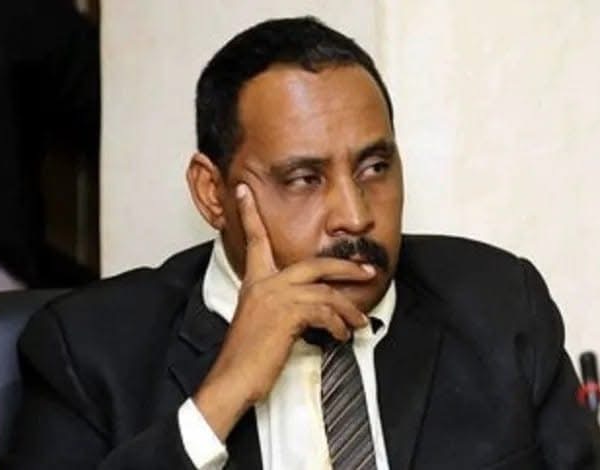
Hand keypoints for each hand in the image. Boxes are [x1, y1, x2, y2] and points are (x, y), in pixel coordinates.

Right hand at [193, 184, 373, 440]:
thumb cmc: (247, 357)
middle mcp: (264, 284)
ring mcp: (275, 297)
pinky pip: (325, 311)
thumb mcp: (261, 323)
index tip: (245, 190)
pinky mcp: (286, 313)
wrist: (232, 379)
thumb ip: (281, 306)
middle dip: (346, 267)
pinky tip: (340, 335)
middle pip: (314, 264)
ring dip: (348, 308)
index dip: (250, 214)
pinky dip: (338, 324)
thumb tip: (311, 308)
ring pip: (326, 291)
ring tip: (358, 322)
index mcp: (255, 282)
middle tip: (368, 271)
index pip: (255, 240)